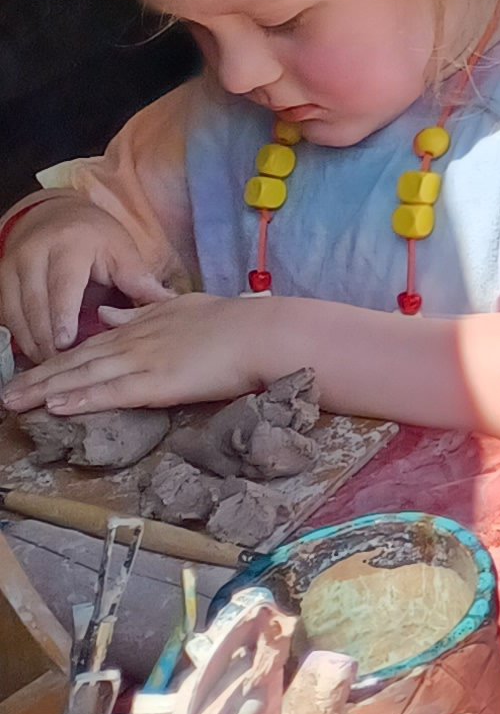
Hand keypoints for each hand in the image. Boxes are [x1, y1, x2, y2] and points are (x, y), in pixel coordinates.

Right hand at [1, 194, 171, 360]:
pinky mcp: (0, 279)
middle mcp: (34, 255)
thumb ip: (138, 278)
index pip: (63, 286)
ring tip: (48, 370)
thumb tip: (170, 302)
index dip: (63, 316)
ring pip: (16, 313)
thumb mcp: (120, 250)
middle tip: (60, 371)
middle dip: (46, 340)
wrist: (55, 215)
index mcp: (69, 246)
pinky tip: (33, 356)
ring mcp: (12, 266)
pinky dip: (18, 337)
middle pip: (35, 305)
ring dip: (30, 344)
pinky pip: (6, 314)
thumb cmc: (96, 237)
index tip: (66, 344)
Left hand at [8, 286, 279, 420]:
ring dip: (45, 390)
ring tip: (14, 402)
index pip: (89, 345)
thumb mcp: (181, 307)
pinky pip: (111, 393)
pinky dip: (81, 399)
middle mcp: (134, 341)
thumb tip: (112, 312)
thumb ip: (144, 311)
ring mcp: (143, 361)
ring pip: (84, 377)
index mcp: (141, 325)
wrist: (259, 332)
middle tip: (5, 393)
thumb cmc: (232, 322)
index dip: (56, 359)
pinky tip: (56, 406)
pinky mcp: (157, 382)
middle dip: (37, 377)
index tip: (29, 370)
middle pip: (75, 361)